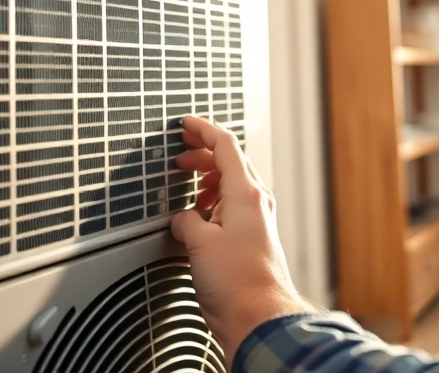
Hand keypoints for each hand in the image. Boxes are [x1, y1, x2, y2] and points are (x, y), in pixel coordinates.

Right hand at [170, 116, 316, 358]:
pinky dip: (214, 202)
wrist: (258, 316)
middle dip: (202, 154)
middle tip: (180, 155)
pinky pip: (232, 207)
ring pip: (231, 184)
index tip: (186, 123)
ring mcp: (257, 220)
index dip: (203, 129)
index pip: (225, 145)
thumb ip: (186, 220)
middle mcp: (255, 202)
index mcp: (246, 193)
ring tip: (187, 185)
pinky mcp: (252, 238)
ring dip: (208, 179)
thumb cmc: (238, 282)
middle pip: (229, 161)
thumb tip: (182, 219)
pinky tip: (198, 215)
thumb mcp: (199, 243)